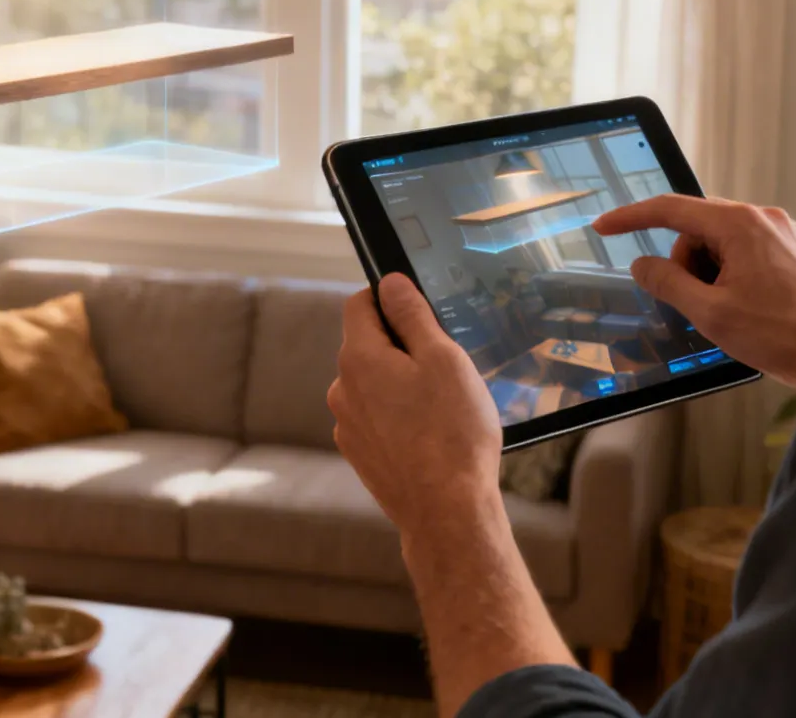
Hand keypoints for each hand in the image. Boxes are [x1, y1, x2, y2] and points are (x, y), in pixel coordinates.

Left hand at [328, 275, 503, 536]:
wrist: (446, 512)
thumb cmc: (452, 434)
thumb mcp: (443, 359)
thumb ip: (412, 315)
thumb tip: (390, 282)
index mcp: (359, 358)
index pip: (360, 303)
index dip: (390, 298)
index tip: (422, 312)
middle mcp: (342, 389)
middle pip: (368, 345)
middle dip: (402, 346)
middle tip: (446, 367)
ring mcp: (348, 425)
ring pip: (374, 384)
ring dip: (402, 384)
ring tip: (443, 408)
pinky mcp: (361, 454)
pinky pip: (378, 418)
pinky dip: (400, 417)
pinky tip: (432, 435)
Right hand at [594, 195, 795, 393]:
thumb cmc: (780, 335)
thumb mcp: (709, 313)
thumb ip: (668, 283)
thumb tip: (643, 264)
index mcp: (739, 224)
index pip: (671, 209)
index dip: (632, 217)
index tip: (604, 227)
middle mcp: (763, 217)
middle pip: (697, 228)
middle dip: (684, 264)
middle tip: (693, 303)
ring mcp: (782, 232)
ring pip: (721, 241)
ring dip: (709, 272)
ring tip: (727, 311)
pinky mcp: (793, 249)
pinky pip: (745, 250)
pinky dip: (730, 274)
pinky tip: (742, 306)